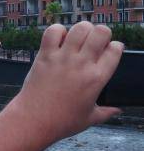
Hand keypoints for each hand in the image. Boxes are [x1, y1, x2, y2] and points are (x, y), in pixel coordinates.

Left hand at [13, 22, 122, 142]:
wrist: (33, 121)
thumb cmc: (62, 122)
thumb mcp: (90, 119)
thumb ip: (106, 112)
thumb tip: (117, 110)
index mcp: (96, 78)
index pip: (115, 50)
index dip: (115, 47)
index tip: (109, 52)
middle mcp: (82, 64)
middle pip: (101, 32)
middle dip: (101, 34)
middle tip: (94, 43)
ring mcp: (63, 58)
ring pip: (79, 28)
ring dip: (82, 30)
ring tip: (78, 40)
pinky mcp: (45, 55)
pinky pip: (53, 31)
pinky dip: (57, 31)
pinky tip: (59, 40)